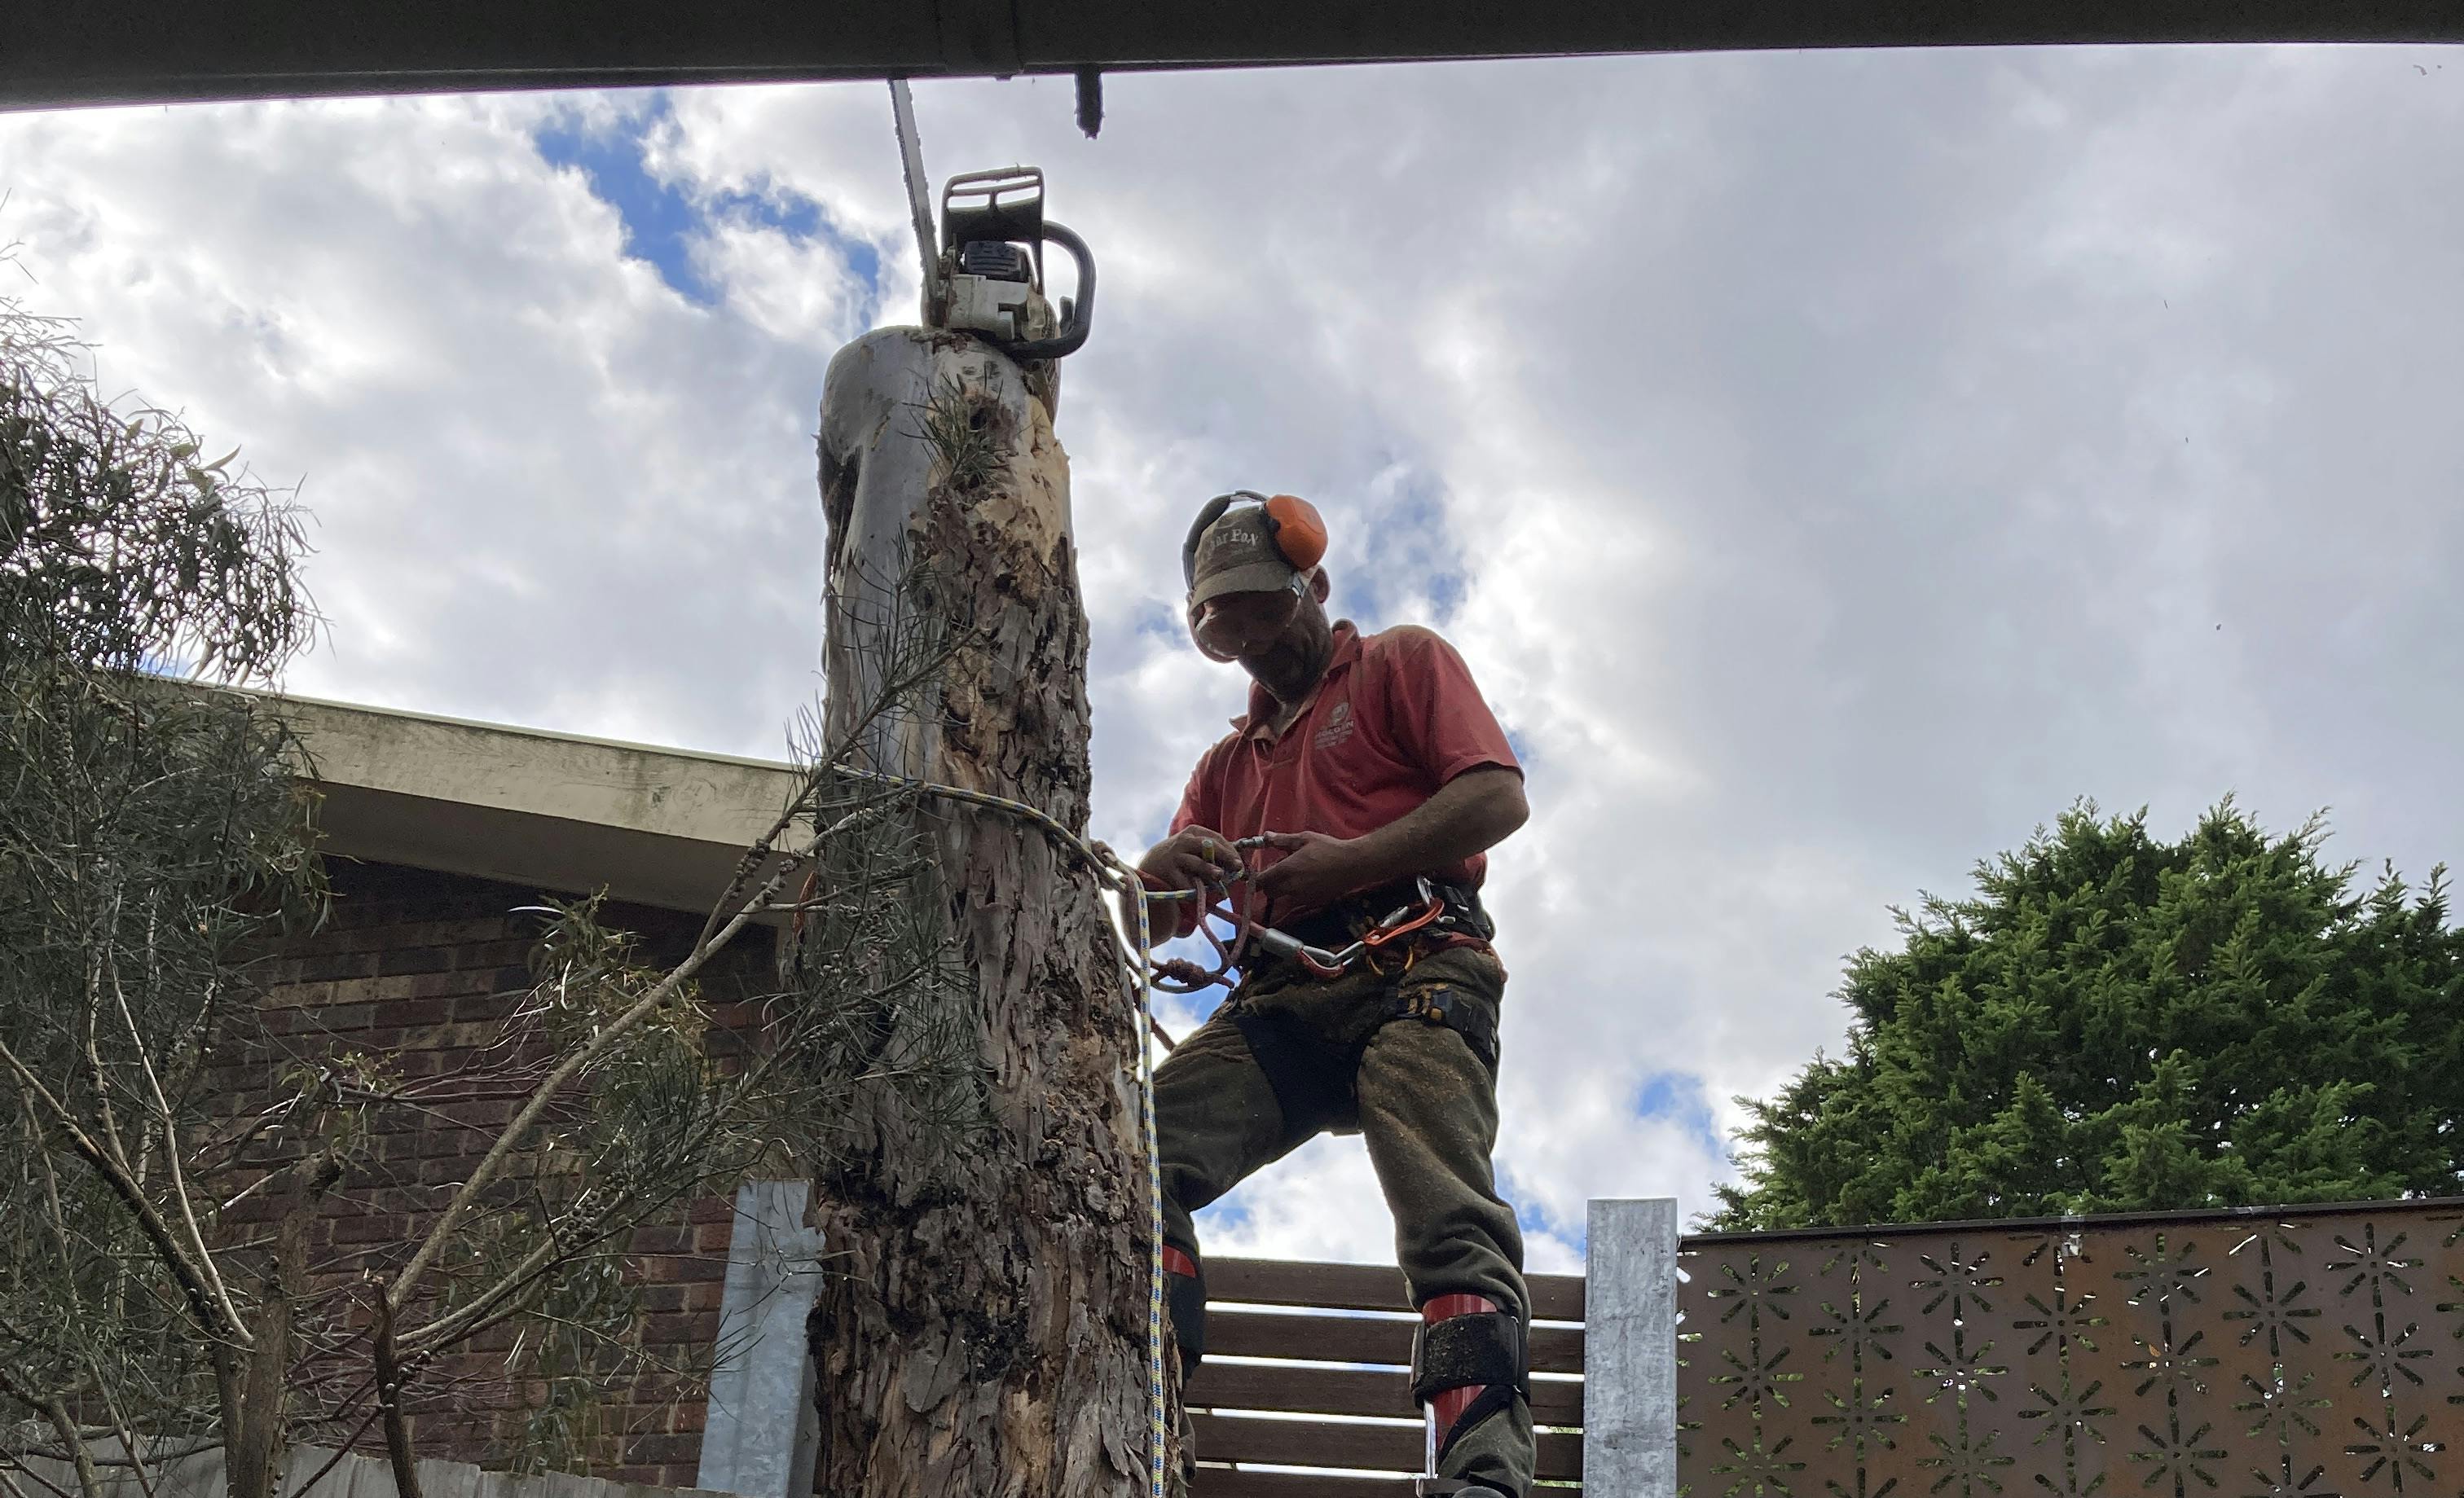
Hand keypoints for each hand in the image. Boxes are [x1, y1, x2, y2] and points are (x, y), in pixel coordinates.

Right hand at [1141, 825, 1245, 894]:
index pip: (1217, 838)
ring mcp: (1175, 856)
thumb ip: (1212, 853)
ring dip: (1209, 870)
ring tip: (1220, 875)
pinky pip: (1184, 882)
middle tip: (1237, 867)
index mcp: (1194, 831)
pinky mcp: (1168, 872)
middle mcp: (1184, 841)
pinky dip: (1194, 889)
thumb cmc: (1181, 856)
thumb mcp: (1194, 847)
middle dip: (1224, 856)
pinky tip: (1200, 894)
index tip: (1240, 863)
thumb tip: (1236, 865)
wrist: (1151, 864)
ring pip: (1196, 863)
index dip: (1230, 851)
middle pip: (1208, 846)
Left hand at [1249, 830, 1368, 909]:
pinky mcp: (1313, 902)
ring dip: (1282, 889)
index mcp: (1287, 870)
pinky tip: (1306, 880)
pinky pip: (1296, 899)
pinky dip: (1295, 893)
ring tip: (1294, 874)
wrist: (1353, 864)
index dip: (1256, 878)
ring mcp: (1302, 897)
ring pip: (1282, 897)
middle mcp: (1291, 887)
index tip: (1257, 872)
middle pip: (1269, 892)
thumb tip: (1265, 837)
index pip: (1261, 881)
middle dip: (1269, 883)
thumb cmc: (1328, 848)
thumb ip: (1282, 840)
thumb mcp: (1304, 839)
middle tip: (1278, 870)